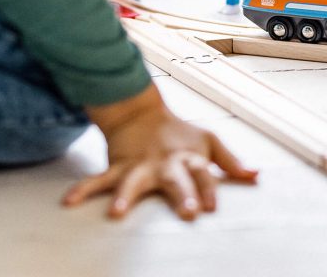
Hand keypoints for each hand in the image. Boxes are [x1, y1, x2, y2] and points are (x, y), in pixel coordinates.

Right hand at [64, 83, 257, 219]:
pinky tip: (69, 202)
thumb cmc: (180, 134)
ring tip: (116, 214)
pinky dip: (83, 190)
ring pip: (132, 182)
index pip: (204, 175)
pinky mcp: (117, 167)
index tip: (211, 208)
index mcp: (190, 158)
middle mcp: (165, 163)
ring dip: (124, 197)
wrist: (140, 113)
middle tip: (188, 212)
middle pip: (175, 180)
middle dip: (182, 196)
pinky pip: (98, 180)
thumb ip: (231, 162)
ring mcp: (139, 166)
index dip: (208, 190)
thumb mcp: (210, 142)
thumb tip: (257, 177)